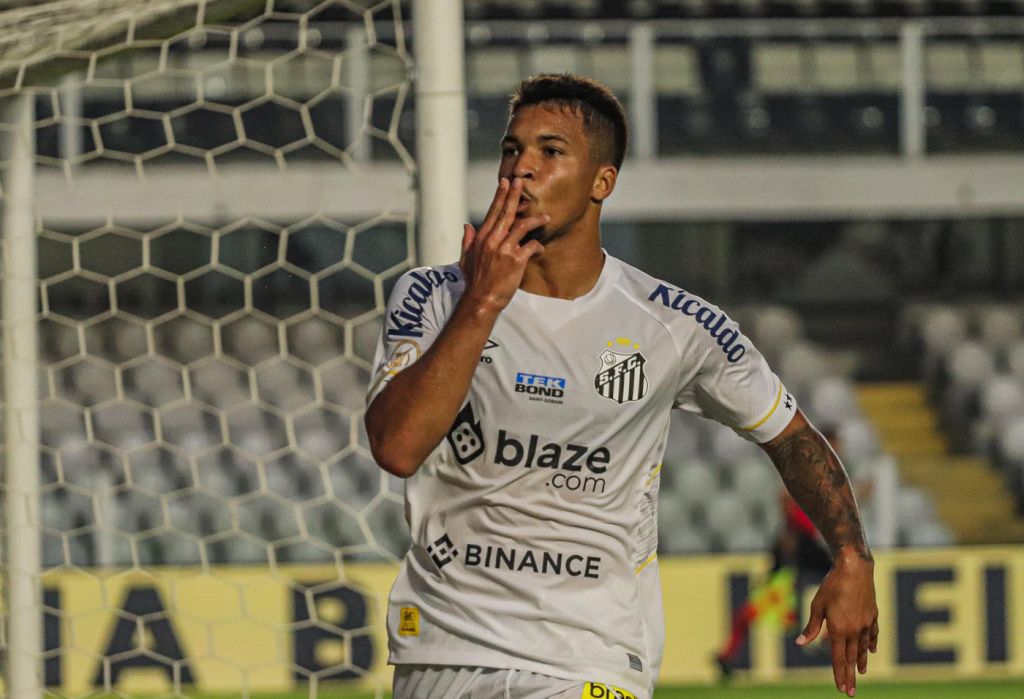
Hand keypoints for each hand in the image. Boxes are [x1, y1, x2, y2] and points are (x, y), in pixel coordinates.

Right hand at [459, 177, 547, 312]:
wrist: (481, 300)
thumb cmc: (474, 281)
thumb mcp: (465, 259)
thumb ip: (467, 240)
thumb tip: (466, 226)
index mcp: (482, 238)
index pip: (492, 212)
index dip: (500, 196)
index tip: (505, 183)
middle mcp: (492, 240)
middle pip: (506, 212)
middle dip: (514, 195)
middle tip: (521, 182)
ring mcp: (504, 249)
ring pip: (523, 226)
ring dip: (536, 220)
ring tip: (546, 217)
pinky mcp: (516, 260)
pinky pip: (532, 246)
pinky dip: (539, 246)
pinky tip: (541, 249)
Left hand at [796, 552, 877, 696]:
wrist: (854, 569)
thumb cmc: (831, 585)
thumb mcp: (817, 605)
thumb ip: (811, 627)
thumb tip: (800, 644)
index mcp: (839, 630)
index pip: (838, 658)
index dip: (839, 674)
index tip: (841, 688)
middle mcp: (855, 630)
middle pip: (852, 658)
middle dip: (850, 676)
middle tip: (851, 692)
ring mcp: (866, 623)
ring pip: (863, 647)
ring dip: (862, 661)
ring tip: (862, 673)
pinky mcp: (873, 615)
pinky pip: (873, 634)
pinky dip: (871, 644)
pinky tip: (872, 651)